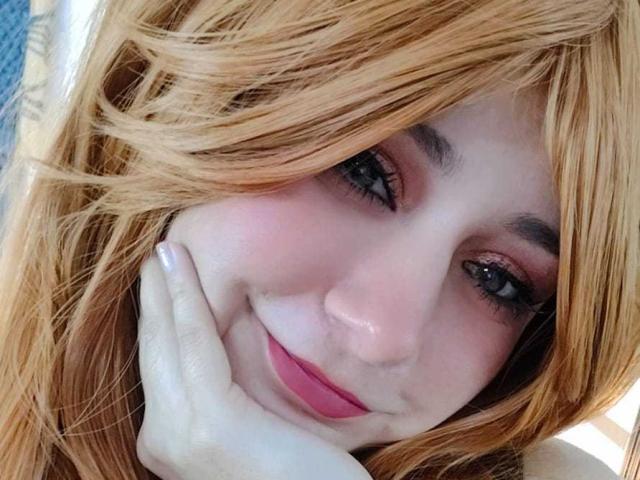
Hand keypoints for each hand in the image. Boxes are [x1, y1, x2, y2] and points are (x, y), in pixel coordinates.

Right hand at [136, 241, 373, 479]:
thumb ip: (226, 396)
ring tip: (167, 251)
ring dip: (167, 290)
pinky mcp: (212, 426)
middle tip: (159, 253)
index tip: (160, 277)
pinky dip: (187, 302)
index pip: (161, 365)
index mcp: (171, 439)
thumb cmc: (301, 472)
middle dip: (154, 298)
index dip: (158, 318)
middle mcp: (162, 440)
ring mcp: (181, 437)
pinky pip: (197, 346)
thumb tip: (225, 350)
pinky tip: (182, 269)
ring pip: (170, 341)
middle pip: (156, 350)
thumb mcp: (252, 427)